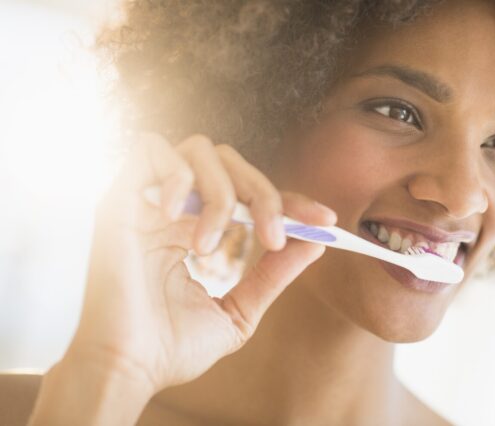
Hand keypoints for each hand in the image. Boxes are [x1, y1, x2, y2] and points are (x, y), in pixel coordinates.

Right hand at [54, 133, 335, 402]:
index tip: (325, 221)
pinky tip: (173, 217)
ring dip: (219, 193)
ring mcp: (146, 199)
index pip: (251, 194)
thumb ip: (273, 275)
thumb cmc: (172, 346)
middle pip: (230, 162)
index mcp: (196, 228)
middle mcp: (173, 208)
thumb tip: (315, 244)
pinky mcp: (118, 197)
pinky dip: (174, 176)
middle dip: (264, 195)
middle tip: (273, 238)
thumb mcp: (239, 310)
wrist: (127, 370)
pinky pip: (148, 148)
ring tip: (208, 246)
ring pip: (198, 150)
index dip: (289, 200)